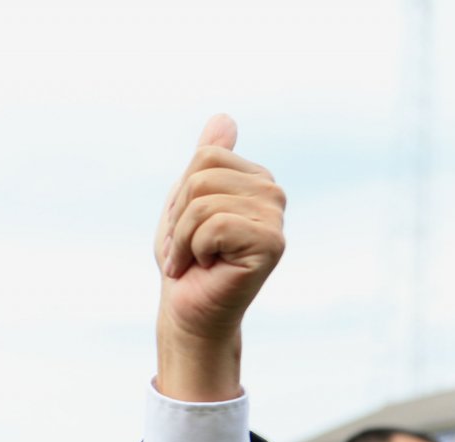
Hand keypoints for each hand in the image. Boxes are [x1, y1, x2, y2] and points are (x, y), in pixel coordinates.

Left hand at [154, 115, 285, 400]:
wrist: (188, 311)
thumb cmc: (186, 261)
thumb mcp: (186, 202)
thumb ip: (207, 160)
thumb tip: (223, 117)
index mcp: (255, 179)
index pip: (205, 156)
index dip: (181, 196)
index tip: (186, 228)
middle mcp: (272, 193)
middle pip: (202, 176)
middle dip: (179, 218)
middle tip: (188, 248)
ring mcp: (275, 217)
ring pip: (203, 202)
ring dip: (183, 239)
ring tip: (194, 260)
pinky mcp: (271, 243)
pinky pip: (213, 226)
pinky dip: (194, 250)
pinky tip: (206, 268)